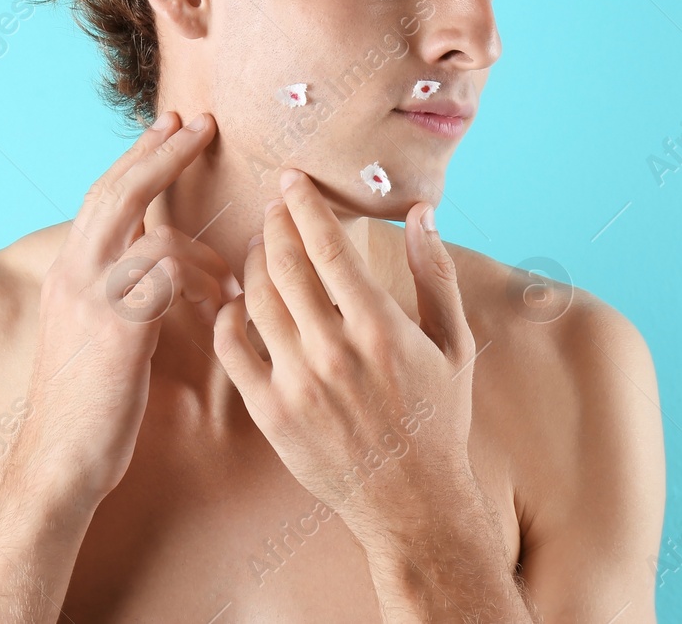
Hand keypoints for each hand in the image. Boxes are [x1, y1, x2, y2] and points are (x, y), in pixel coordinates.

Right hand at [13, 111, 234, 507]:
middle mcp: (72, 274)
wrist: (58, 463)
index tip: (168, 128)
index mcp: (67, 274)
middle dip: (160, 151)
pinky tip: (219, 297)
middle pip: (116, 189)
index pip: (102, 196)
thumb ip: (119, 297)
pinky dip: (199, 275)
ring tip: (228, 262)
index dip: (136, 159)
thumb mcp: (95, 338)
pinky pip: (166, 271)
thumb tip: (154, 273)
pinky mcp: (117, 324)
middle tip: (199, 123)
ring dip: (194, 228)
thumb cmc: (89, 410)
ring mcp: (91, 296)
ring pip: (144, 224)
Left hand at [212, 168, 481, 553]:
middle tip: (272, 206)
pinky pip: (232, 351)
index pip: (327, 245)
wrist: (413, 502)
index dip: (304, 204)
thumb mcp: (454, 344)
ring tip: (260, 249)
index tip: (291, 179)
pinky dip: (227, 318)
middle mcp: (334, 351)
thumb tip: (422, 213)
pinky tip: (235, 303)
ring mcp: (297, 384)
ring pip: (254, 300)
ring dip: (250, 263)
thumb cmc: (438, 418)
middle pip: (284, 263)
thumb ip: (435, 274)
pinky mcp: (271, 415)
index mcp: (379, 327)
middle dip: (273, 224)